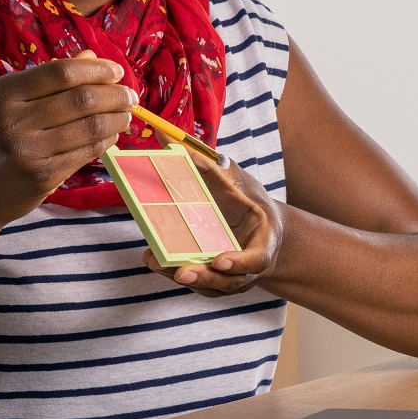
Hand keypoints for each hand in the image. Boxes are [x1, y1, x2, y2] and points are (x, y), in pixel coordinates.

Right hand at [0, 52, 135, 229]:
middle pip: (81, 98)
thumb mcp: (9, 104)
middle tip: (130, 96)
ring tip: (126, 115)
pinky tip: (110, 136)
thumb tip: (91, 56)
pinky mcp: (41, 176)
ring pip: (89, 126)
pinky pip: (85, 152)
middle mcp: (13, 119)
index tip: (117, 71)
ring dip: (116, 119)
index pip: (62, 71)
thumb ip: (49, 79)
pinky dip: (105, 141)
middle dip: (115, 95)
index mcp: (4, 92)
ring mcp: (27, 150)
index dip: (97, 70)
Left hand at [146, 156, 284, 295]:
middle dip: (205, 277)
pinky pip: (196, 280)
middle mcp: (247, 266)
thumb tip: (164, 134)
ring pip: (208, 285)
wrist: (259, 226)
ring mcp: (230, 277)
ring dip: (182, 275)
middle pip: (228, 281)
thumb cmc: (247, 200)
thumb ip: (205, 162)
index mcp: (263, 242)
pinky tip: (154, 259)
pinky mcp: (212, 278)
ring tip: (156, 262)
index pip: (256, 259)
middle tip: (181, 272)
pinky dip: (174, 271)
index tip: (220, 259)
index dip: (240, 262)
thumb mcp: (234, 177)